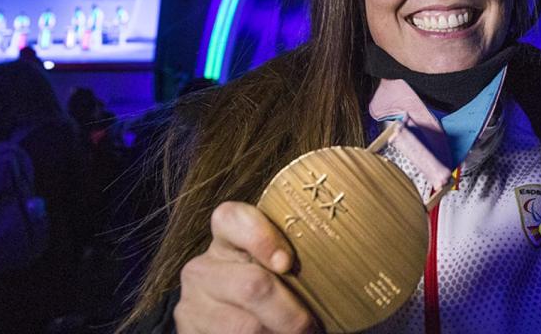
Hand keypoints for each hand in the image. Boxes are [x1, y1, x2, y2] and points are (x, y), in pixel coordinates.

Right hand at [175, 201, 319, 333]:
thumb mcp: (277, 268)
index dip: (260, 237)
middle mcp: (203, 269)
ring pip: (246, 327)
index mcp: (227, 239)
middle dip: (291, 313)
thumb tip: (352, 252)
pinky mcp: (188, 332)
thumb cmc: (272, 291)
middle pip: (252, 285)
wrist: (230, 327)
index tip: (287, 263)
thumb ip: (294, 256)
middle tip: (311, 326)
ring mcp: (192, 304)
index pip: (231, 218)